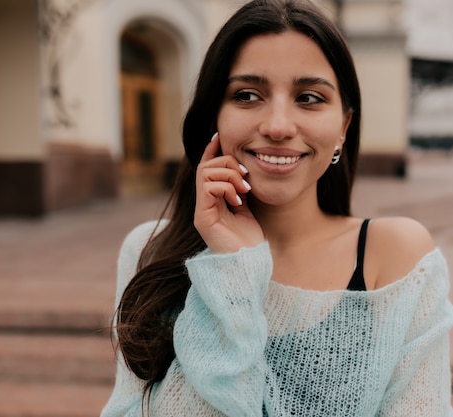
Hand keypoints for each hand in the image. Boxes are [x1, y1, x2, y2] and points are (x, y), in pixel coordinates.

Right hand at [194, 133, 264, 252]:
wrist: (250, 263)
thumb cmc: (250, 240)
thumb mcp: (246, 207)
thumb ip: (239, 189)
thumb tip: (240, 167)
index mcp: (212, 201)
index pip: (206, 168)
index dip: (211, 150)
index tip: (220, 136)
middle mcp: (203, 205)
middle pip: (205, 166)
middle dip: (227, 163)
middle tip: (245, 177)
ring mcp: (201, 212)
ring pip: (205, 173)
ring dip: (229, 175)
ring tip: (243, 189)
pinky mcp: (203, 218)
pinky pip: (208, 187)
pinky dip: (225, 187)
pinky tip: (238, 200)